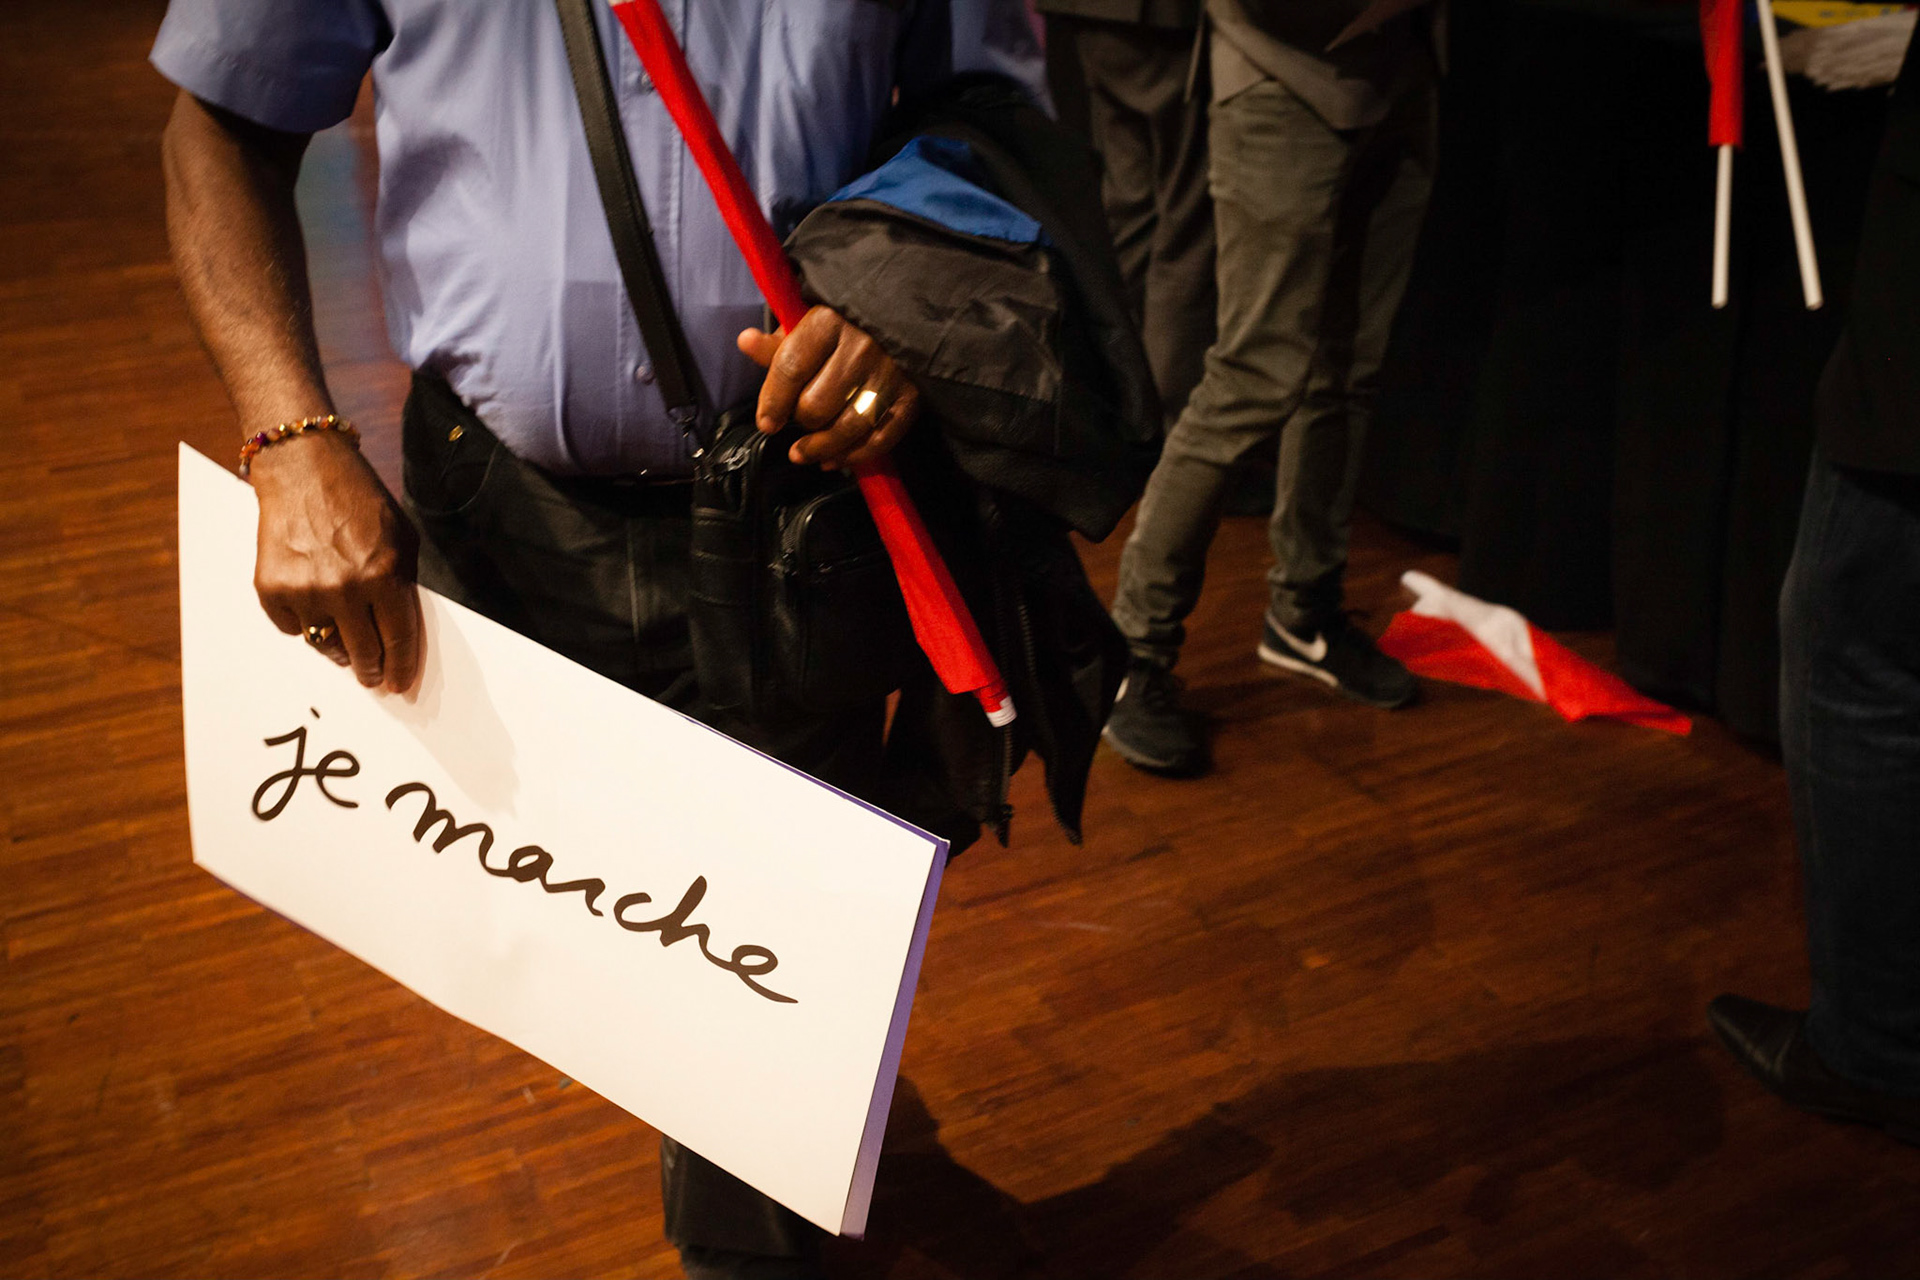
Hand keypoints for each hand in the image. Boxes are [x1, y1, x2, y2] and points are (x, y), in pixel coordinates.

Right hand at [250, 430, 423, 692]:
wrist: (303, 469)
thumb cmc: (360, 502)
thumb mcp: (402, 540)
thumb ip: (403, 586)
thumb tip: (401, 633)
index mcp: (384, 576)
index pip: (397, 641)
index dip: (399, 668)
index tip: (397, 684)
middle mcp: (344, 588)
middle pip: (362, 653)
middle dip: (370, 670)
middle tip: (371, 676)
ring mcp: (304, 590)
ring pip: (324, 644)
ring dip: (336, 646)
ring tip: (343, 637)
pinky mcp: (271, 589)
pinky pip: (292, 627)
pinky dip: (303, 620)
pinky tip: (310, 597)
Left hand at [737, 306, 919, 469]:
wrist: (902, 316)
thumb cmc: (846, 324)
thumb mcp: (809, 324)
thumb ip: (779, 343)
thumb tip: (745, 342)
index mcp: (830, 322)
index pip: (791, 369)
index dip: (773, 402)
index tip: (766, 423)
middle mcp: (862, 347)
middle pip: (817, 405)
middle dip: (801, 421)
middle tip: (797, 421)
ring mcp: (890, 374)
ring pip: (847, 428)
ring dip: (820, 449)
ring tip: (803, 453)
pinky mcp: (911, 397)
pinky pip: (880, 439)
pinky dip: (854, 455)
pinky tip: (834, 459)